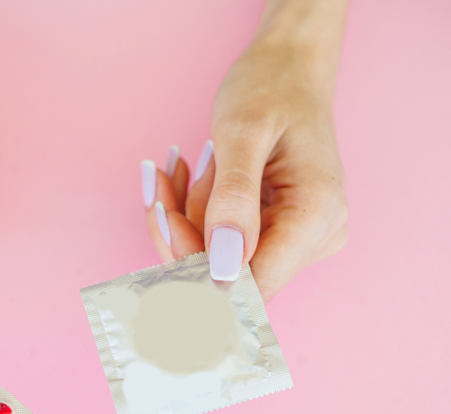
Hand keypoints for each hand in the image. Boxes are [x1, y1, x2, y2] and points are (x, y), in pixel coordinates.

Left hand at [142, 0, 348, 302]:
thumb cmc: (269, 88)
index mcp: (316, 216)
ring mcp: (298, 237)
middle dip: (182, 233)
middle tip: (159, 185)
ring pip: (218, 258)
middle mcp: (315, 236)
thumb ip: (234, 199)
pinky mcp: (278, 232)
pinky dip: (195, 212)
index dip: (198, 268)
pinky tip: (185, 176)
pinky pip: (221, 240)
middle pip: (228, 273)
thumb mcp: (243, 132)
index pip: (251, 283)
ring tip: (176, 170)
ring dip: (184, 217)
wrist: (287, 69)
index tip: (164, 222)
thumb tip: (222, 268)